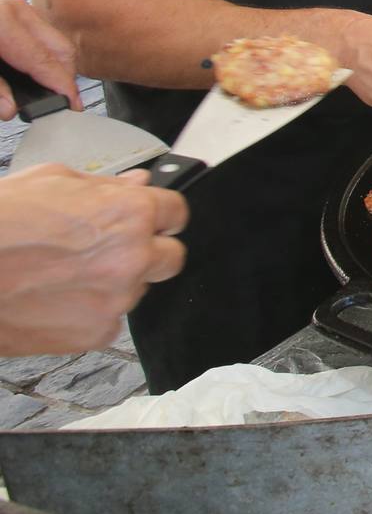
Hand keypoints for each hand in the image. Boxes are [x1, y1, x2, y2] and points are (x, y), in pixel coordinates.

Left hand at [0, 0, 78, 119]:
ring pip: (57, 43)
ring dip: (56, 68)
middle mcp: (17, 10)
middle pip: (62, 49)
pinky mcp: (18, 15)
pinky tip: (38, 74)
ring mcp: (20, 9)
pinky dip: (46, 57)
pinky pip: (45, 38)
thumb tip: (10, 109)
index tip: (71, 105)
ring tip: (48, 90)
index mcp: (4, 21)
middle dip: (65, 79)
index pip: (45, 60)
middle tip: (61, 102)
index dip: (61, 86)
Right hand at [0, 164, 187, 354]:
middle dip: (148, 251)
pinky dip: (90, 312)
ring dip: (114, 283)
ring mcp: (116, 299)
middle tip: (109, 250)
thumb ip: (105, 185)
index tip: (151, 219)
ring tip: (65, 273)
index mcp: (128, 214)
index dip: (160, 214)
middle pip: (170, 257)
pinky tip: (57, 297)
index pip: (177, 212)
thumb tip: (136, 184)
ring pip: (137, 290)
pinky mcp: (94, 332)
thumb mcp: (52, 180)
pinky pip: (110, 320)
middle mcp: (131, 258)